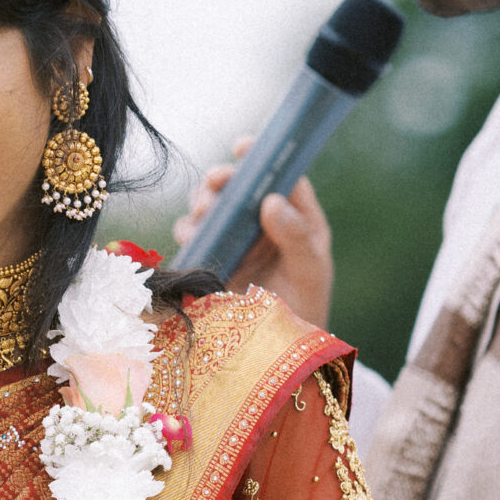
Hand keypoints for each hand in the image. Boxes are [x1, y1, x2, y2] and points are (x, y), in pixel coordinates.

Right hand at [176, 138, 334, 325]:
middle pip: (236, 186)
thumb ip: (296, 236)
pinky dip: (188, 233)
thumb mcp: (310, 271)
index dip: (260, 156)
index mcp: (295, 216)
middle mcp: (261, 223)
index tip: (242, 147)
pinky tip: (191, 240)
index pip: (278, 175)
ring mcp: (234, 241)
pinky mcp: (212, 260)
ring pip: (210, 207)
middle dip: (220, 180)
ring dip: (201, 205)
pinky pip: (193, 237)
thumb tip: (271, 200)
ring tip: (202, 217)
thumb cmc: (306, 309)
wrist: (278, 353)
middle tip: (214, 185)